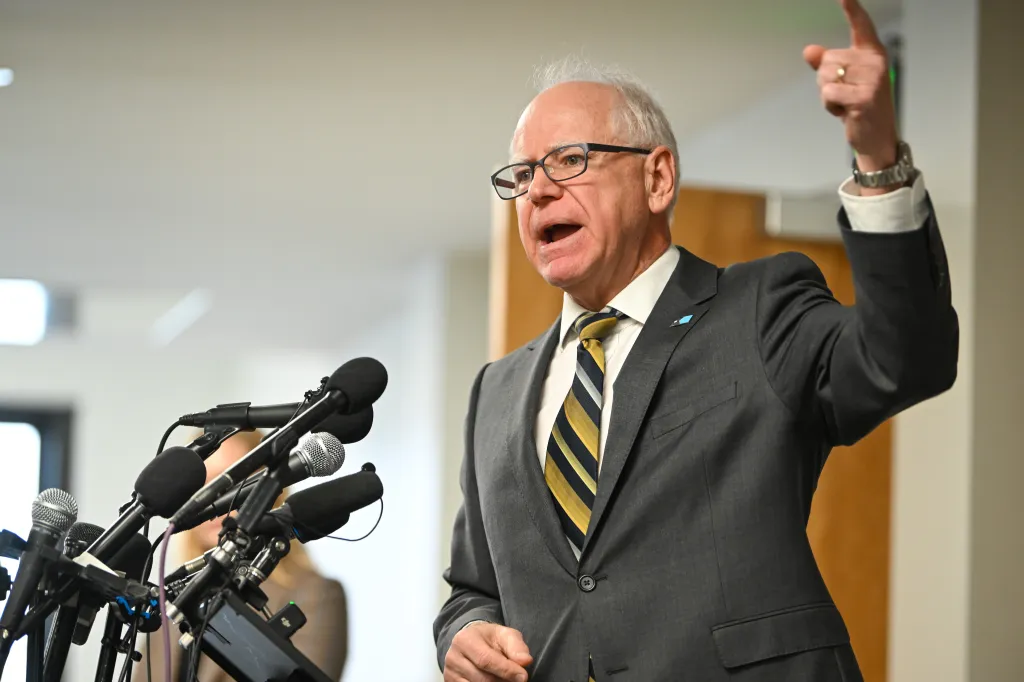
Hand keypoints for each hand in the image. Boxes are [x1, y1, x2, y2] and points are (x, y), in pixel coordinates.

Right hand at [443, 621, 533, 681]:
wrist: (471, 640)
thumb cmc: (490, 639)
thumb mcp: (505, 635)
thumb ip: (516, 647)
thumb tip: (525, 661)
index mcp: (465, 639)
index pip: (486, 660)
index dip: (506, 670)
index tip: (523, 676)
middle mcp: (453, 657)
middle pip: (483, 678)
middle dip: (503, 681)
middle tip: (516, 679)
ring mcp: (450, 673)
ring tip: (505, 679)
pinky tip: (495, 681)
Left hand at [804, 0, 898, 172]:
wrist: (876, 137)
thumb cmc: (859, 106)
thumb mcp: (843, 81)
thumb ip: (826, 64)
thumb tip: (809, 50)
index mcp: (872, 53)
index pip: (861, 25)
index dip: (852, 8)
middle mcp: (875, 62)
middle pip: (827, 60)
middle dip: (826, 80)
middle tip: (845, 94)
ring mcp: (872, 79)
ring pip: (825, 77)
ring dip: (828, 95)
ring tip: (847, 103)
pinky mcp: (864, 97)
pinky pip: (828, 94)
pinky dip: (830, 106)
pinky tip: (846, 113)